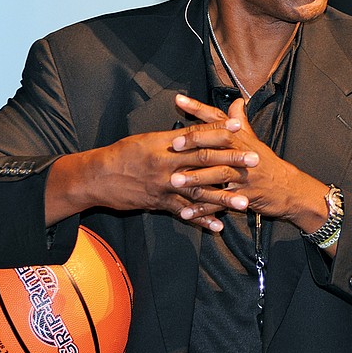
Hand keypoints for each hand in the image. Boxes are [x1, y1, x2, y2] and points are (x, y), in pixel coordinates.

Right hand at [45, 94, 258, 230]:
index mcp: (164, 144)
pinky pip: (184, 213)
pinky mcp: (159, 203)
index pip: (197, 134)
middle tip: (255, 160)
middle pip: (205, 160)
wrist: (96, 176)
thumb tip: (193, 134)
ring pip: (198, 191)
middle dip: (231, 160)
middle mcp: (167, 163)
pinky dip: (201, 221)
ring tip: (245, 202)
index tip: (239, 126)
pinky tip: (219, 226)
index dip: (219, 130)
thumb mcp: (146, 140)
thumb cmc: (121, 154)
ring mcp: (164, 185)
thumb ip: (171, 139)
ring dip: (223, 198)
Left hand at [171, 98, 329, 233]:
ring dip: (195, 179)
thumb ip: (241, 121)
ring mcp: (244, 176)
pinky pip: (221, 203)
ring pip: (218, 174)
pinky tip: (186, 212)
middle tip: (173, 146)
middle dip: (194, 144)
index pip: (218, 119)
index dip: (198, 109)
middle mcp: (242, 154)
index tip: (179, 100)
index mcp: (241, 138)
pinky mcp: (245, 196)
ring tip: (174, 181)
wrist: (291, 189)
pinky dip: (203, 209)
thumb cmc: (269, 164)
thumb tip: (236, 101)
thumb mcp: (256, 141)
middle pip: (217, 144)